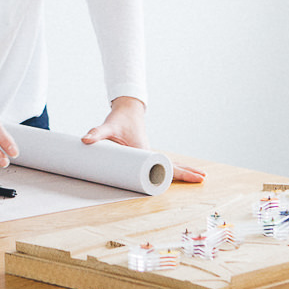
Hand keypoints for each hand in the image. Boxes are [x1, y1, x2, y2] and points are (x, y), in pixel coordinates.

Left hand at [82, 97, 205, 183]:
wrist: (126, 109)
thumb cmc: (119, 119)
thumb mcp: (108, 127)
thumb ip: (97, 133)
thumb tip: (85, 140)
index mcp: (145, 150)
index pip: (166, 164)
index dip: (177, 172)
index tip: (191, 176)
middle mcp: (150, 152)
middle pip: (172, 166)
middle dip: (187, 172)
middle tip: (203, 179)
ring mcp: (149, 154)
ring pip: (169, 165)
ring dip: (182, 172)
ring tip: (199, 179)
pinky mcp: (145, 154)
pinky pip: (161, 165)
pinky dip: (172, 170)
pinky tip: (178, 178)